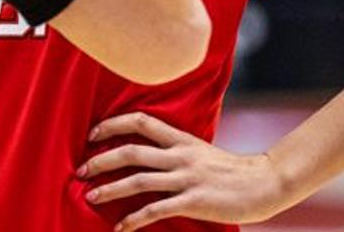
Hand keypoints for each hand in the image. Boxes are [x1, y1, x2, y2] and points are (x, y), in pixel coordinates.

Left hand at [78, 112, 286, 229]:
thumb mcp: (200, 151)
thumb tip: (149, 153)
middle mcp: (179, 155)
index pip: (140, 121)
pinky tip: (120, 228)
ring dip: (110, 188)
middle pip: (131, 151)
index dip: (113, 124)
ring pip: (138, 180)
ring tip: (90, 196)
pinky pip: (156, 210)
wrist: (264, 183)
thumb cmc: (230, 170)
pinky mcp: (193, 201)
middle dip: (101, 160)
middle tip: (80, 170)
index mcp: (180, 139)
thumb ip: (175, 150)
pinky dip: (134, 219)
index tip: (92, 133)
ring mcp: (186, 178)